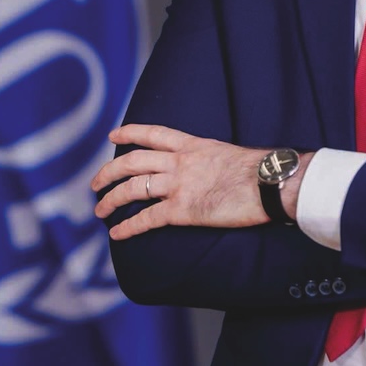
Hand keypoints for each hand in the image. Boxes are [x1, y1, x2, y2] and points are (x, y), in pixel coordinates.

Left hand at [93, 125, 277, 240]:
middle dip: (108, 172)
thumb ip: (209, 160)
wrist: (269, 183)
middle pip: (132, 162)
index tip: (113, 136)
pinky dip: (128, 226)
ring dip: (111, 199)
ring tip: (100, 210)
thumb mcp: (227, 154)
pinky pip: (146, 218)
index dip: (129, 133)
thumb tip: (209, 170)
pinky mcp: (182, 210)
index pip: (153, 134)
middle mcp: (179, 162)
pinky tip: (117, 233)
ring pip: (133, 189)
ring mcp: (178, 185)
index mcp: (192, 145)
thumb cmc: (259, 171)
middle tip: (96, 183)